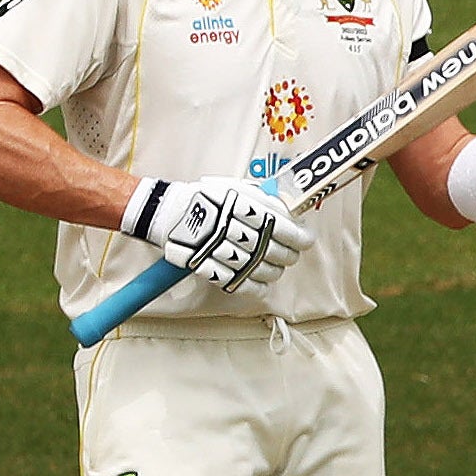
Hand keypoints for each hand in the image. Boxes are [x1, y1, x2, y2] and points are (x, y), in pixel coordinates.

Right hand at [122, 175, 306, 291]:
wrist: (170, 211)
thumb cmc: (205, 199)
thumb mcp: (237, 189)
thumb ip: (265, 201)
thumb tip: (292, 212)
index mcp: (246, 208)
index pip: (286, 229)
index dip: (302, 237)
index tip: (306, 239)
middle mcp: (237, 231)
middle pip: (278, 252)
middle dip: (289, 254)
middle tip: (290, 252)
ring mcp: (224, 251)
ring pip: (263, 269)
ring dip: (275, 270)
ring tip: (275, 265)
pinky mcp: (212, 268)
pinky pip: (242, 284)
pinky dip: (257, 286)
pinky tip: (263, 283)